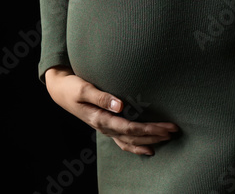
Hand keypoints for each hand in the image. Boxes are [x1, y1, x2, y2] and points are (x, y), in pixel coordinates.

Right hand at [44, 66, 178, 154]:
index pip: (131, 128)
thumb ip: (101, 97)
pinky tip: (148, 148)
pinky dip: (136, 146)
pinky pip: (123, 141)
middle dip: (155, 135)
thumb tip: (120, 105)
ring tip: (167, 138)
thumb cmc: (72, 87)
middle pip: (134, 136)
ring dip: (149, 141)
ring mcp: (105, 128)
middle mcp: (104, 127)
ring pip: (130, 141)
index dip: (150, 129)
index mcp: (101, 119)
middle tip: (174, 130)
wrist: (59, 90)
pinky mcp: (106, 125)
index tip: (167, 126)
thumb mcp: (84, 89)